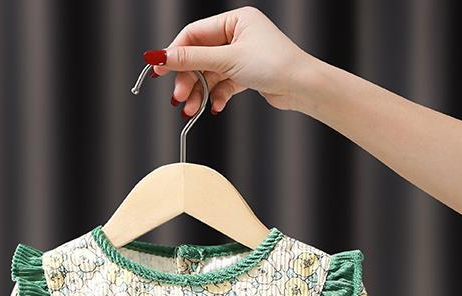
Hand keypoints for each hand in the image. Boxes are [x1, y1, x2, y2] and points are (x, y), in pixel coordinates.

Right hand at [144, 6, 310, 114]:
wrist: (302, 87)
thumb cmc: (275, 64)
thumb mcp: (228, 59)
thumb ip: (192, 59)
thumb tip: (161, 56)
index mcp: (235, 20)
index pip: (194, 34)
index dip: (174, 53)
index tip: (159, 70)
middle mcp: (237, 35)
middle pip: (199, 57)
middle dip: (188, 79)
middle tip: (179, 97)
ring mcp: (242, 56)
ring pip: (210, 74)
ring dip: (199, 93)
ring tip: (192, 109)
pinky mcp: (246, 74)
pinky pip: (222, 85)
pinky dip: (216, 96)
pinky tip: (214, 106)